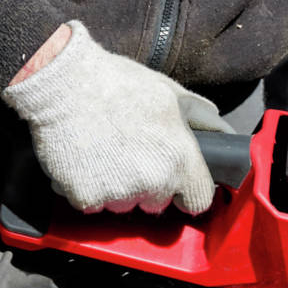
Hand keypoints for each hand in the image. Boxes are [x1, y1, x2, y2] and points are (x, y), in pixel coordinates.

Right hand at [2, 21, 230, 213]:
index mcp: (180, 159)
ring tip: (106, 152)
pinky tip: (85, 159)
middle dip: (150, 185)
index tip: (179, 183)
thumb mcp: (170, 92)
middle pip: (159, 203)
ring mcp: (118, 193)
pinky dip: (87, 188)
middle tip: (133, 154)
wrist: (64, 82)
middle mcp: (154, 182)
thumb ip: (200, 117)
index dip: (189, 192)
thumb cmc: (119, 83)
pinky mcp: (85, 198)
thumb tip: (222, 130)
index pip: (199, 201)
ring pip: (125, 205)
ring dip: (118, 189)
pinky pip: (92, 203)